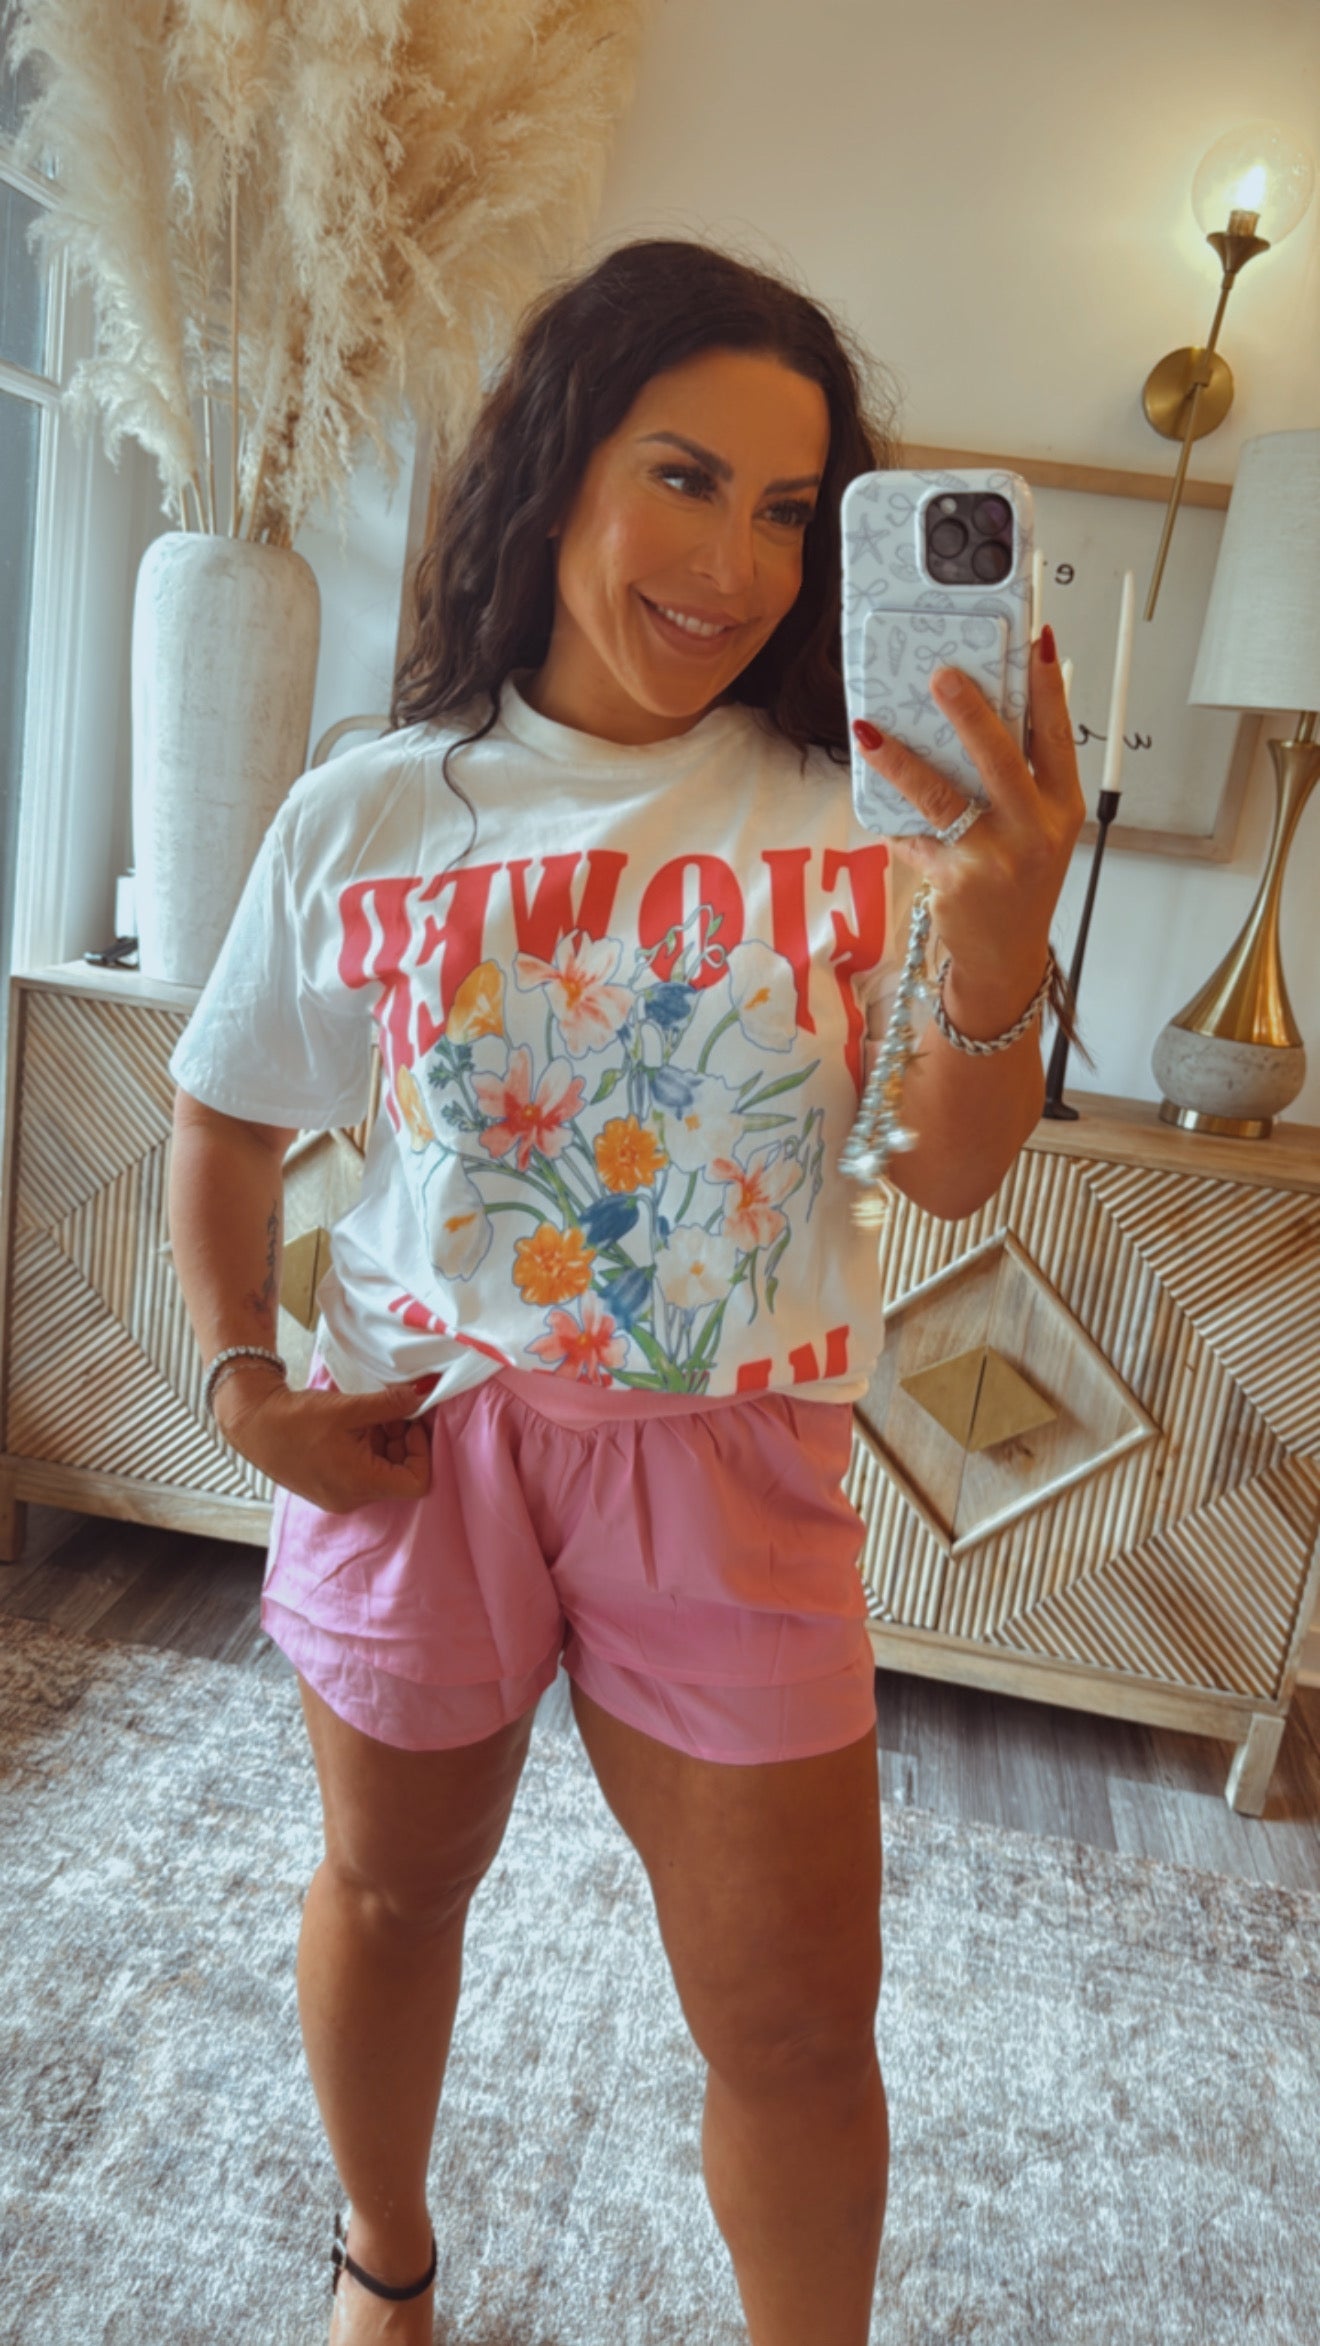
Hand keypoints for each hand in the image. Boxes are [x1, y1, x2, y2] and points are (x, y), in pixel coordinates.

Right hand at [214, 1365, 432, 1511]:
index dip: (423, 1451)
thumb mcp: (348, 1407)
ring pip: (382, 1472)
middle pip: (400, 1476)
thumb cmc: (294, 1418)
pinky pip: (363, 1471)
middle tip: (393, 1410)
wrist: (251, 1424)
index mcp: (360, 1483)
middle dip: (403, 1441)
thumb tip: (423, 1394)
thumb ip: (390, 1404)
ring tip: (371, 1414)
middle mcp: (353, 1498)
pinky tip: (356, 1423)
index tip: (412, 1423)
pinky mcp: (330, 1487)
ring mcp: (340, 1495)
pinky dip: (368, 1448)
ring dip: (386, 1442)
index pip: (418, 1483)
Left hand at [852, 628, 1084, 1031]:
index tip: (1039, 642)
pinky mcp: (954, 880)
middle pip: (1000, 759)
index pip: (1058, 738)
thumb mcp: (1036, 831)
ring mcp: (994, 858)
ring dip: (902, 761)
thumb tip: (976, 718)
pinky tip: (878, 804)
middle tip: (941, 676)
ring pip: (942, 796)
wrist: (1004, 957)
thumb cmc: (1019, 883)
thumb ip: (1018, 783)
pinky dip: (895, 822)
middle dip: (970, 713)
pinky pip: (914, 837)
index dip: (1049, 689)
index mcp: (1061, 809)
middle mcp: (1035, 831)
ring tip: (870, 730)